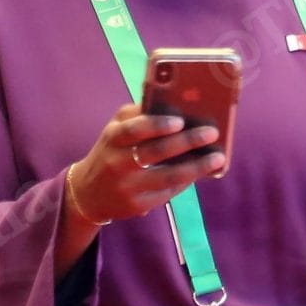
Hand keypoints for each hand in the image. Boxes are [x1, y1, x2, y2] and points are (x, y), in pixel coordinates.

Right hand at [66, 101, 224, 226]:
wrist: (88, 192)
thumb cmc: (111, 152)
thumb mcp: (115, 130)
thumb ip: (138, 115)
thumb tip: (173, 100)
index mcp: (112, 138)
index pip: (134, 130)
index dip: (157, 125)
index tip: (180, 120)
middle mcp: (117, 163)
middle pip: (155, 152)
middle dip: (187, 142)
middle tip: (211, 133)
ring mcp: (127, 187)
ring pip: (167, 176)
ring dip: (196, 167)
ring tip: (217, 158)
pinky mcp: (137, 206)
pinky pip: (167, 192)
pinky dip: (187, 181)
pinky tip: (201, 172)